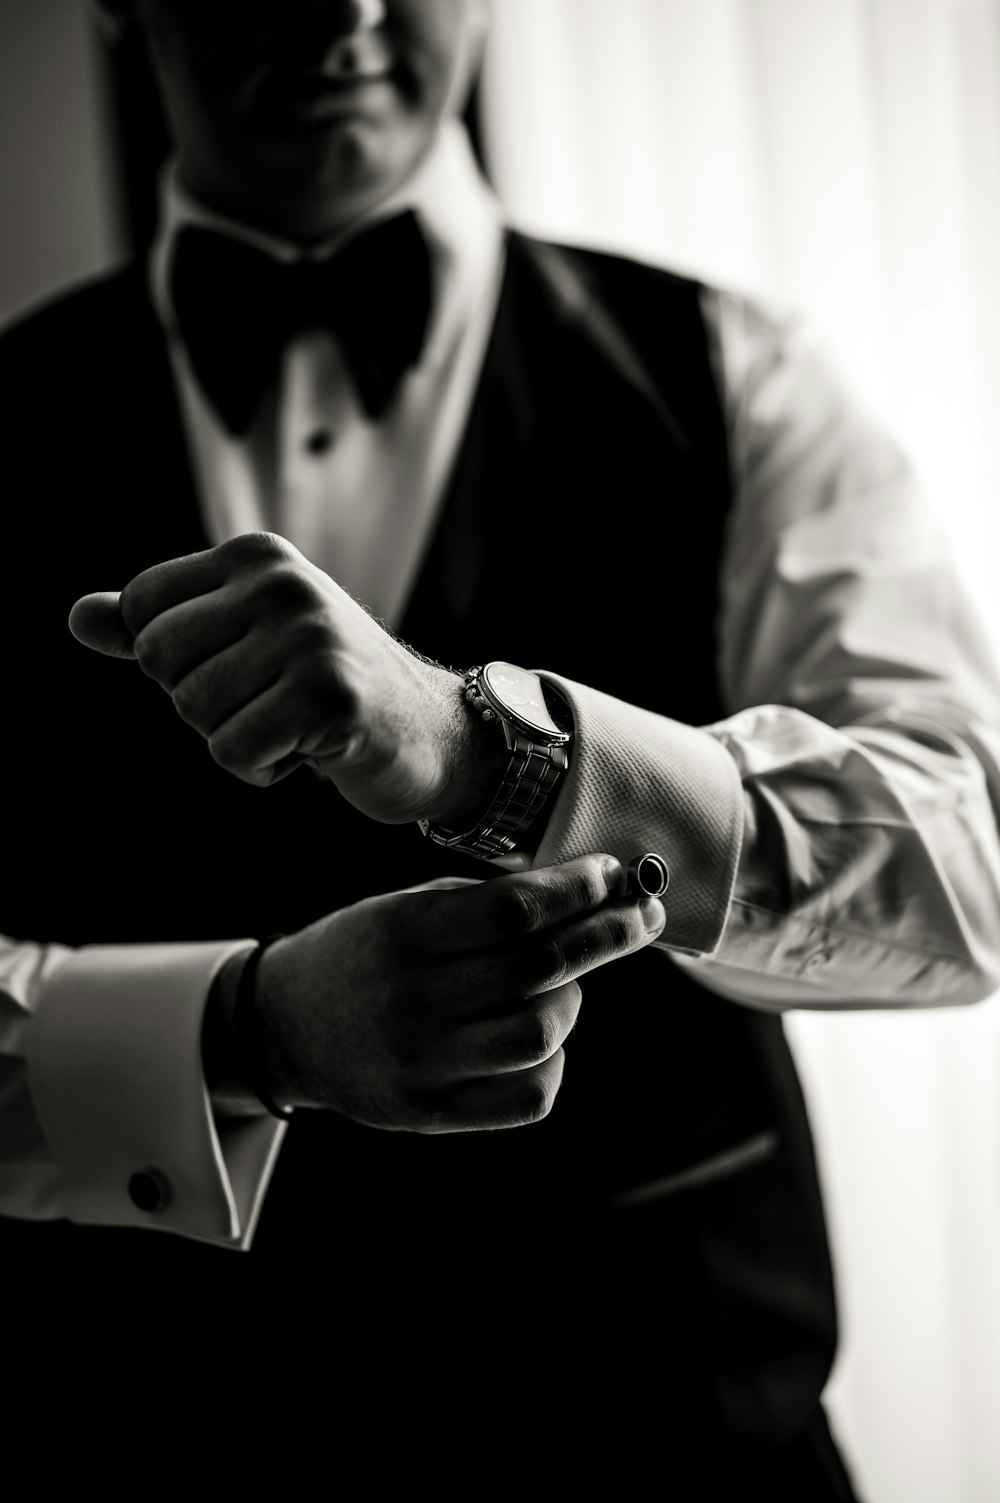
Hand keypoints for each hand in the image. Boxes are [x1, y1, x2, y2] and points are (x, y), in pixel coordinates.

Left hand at [68, 532, 503, 825]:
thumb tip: (78, 619)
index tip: (241, 667)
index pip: (142, 608)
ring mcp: (310, 638)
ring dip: (236, 740)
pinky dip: (263, 770)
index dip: (175, 660)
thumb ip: (159, 626)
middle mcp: (283, 584)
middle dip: (201, 702)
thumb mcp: (242, 640)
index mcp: (257, 557)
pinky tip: (312, 751)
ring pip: (194, 710)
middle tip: (269, 701)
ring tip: (294, 724)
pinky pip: (234, 752)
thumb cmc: (324, 688)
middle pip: (159, 660)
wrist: (430, 733)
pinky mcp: (329, 697)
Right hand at [245, 853, 665, 1130]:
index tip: (616, 874)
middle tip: (642, 916)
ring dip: (573, 1000)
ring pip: (543, 1033)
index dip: (577, 890)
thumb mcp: (407, 907)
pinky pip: (529, 1096)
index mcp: (405, 932)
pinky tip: (541, 1038)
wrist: (286, 1025)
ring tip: (565, 984)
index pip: (514, 909)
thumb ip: (486, 904)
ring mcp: (423, 1064)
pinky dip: (553, 1063)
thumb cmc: (366, 951)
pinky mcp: (431, 1113)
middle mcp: (413, 1000)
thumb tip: (588, 894)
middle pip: (540, 967)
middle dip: (606, 936)